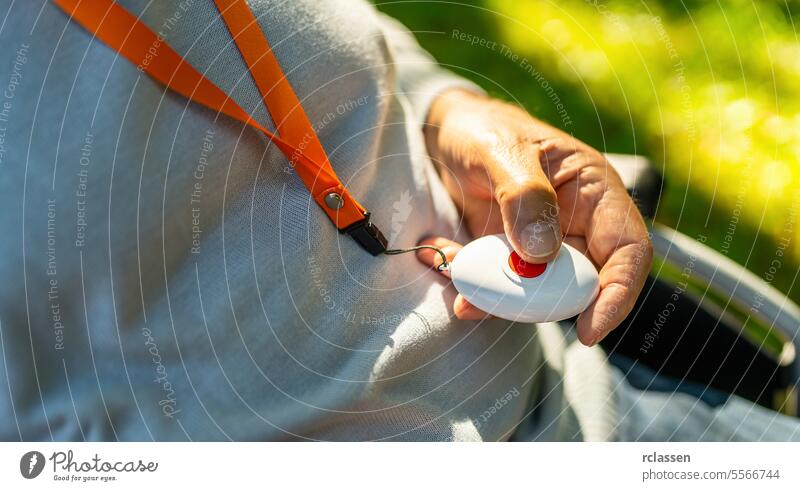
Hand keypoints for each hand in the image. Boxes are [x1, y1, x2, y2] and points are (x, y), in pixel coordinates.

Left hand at [420, 89, 651, 345]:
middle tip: (501, 302)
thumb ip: (524, 194)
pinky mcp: (512, 258)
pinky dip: (479, 290)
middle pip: (582, 283)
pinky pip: (504, 288)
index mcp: (594, 192)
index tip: (589, 329)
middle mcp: (577, 224)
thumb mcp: (501, 151)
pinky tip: (452, 273)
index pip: (628, 250)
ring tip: (463, 286)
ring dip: (502, 298)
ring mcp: (544, 245)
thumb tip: (541, 254)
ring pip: (539, 292)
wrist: (445, 135)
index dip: (618, 293)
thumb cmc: (484, 130)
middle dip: (543, 302)